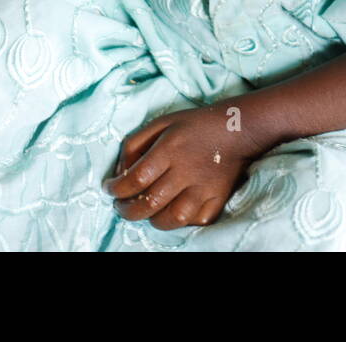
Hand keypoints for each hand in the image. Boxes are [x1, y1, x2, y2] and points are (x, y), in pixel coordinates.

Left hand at [104, 104, 263, 230]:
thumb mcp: (161, 123)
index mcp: (169, 149)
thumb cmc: (194, 125)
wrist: (236, 129)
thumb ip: (135, 144)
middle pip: (150, 203)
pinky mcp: (218, 200)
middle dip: (127, 210)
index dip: (116, 189)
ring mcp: (204, 189)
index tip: (109, 189)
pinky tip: (172, 211)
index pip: (136, 178)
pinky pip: (196, 222)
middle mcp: (186, 171)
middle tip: (121, 206)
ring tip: (146, 210)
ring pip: (172, 219)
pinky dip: (181, 222)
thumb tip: (119, 172)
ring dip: (152, 219)